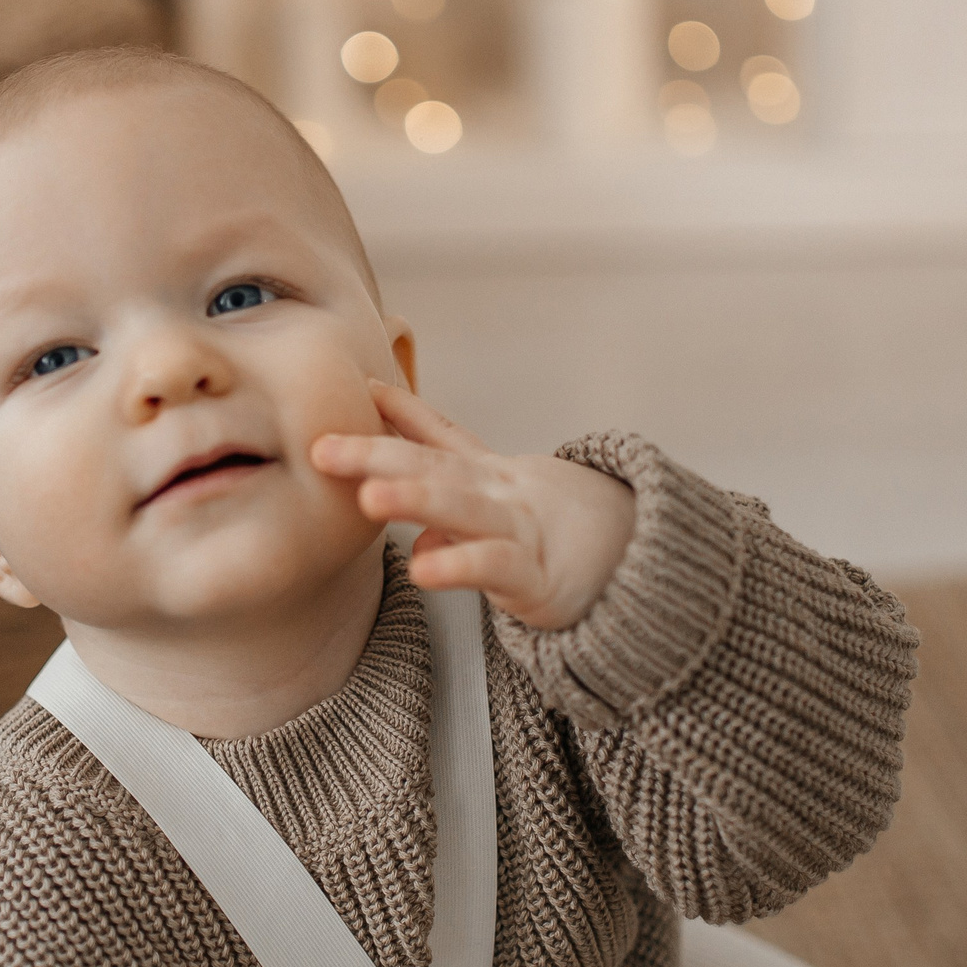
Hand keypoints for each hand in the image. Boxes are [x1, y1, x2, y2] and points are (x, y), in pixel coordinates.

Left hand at [311, 381, 635, 630]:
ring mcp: (520, 530)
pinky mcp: (538, 578)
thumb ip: (449, 500)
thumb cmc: (554, 536)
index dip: (400, 412)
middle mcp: (500, 494)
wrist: (641, 563)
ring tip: (369, 497)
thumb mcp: (498, 503)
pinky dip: (459, 565)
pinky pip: (495, 568)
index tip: (362, 387)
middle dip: (375, 456)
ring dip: (415, 500)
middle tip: (325, 449)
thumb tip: (397, 504)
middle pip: (433, 468)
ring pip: (462, 508)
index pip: (439, 439)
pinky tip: (422, 570)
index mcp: (488, 477)